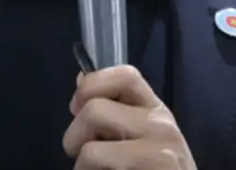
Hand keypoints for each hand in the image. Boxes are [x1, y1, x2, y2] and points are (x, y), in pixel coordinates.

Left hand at [63, 66, 195, 168]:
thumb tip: (81, 78)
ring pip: (90, 150)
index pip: (125, 75)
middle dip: (74, 136)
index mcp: (156, 110)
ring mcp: (158, 153)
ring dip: (81, 167)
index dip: (92, 85)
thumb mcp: (142, 136)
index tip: (78, 108)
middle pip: (94, 111)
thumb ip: (116, 110)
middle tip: (82, 154)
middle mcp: (161, 125)